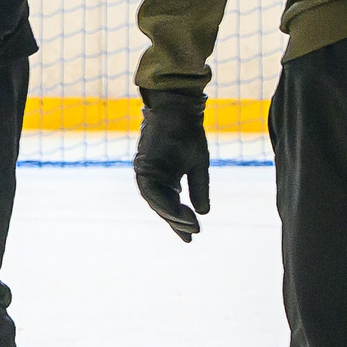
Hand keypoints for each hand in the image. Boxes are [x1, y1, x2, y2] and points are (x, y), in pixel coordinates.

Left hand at [134, 90, 210, 241]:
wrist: (179, 110)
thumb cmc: (188, 134)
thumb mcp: (199, 165)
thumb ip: (199, 188)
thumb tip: (204, 212)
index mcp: (166, 178)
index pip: (172, 205)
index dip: (181, 222)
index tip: (193, 237)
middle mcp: (154, 178)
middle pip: (162, 207)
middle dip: (176, 222)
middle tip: (192, 234)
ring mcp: (147, 172)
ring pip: (156, 202)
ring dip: (170, 215)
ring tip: (188, 225)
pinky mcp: (142, 166)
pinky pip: (151, 191)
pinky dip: (163, 203)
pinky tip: (176, 212)